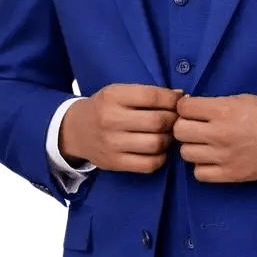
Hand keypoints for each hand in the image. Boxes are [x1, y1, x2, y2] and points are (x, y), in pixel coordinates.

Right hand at [59, 84, 185, 172]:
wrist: (75, 130)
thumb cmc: (105, 108)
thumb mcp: (119, 92)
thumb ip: (148, 94)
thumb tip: (181, 96)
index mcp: (113, 96)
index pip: (152, 96)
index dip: (173, 99)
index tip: (180, 102)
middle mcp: (111, 120)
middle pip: (157, 121)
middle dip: (174, 120)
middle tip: (177, 120)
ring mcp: (112, 143)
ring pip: (156, 143)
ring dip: (169, 139)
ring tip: (168, 134)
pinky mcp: (114, 163)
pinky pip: (148, 164)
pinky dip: (161, 158)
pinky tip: (159, 150)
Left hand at [173, 93, 256, 182]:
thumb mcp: (242, 99)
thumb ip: (215, 104)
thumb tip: (191, 107)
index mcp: (223, 110)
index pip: (184, 108)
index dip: (185, 107)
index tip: (192, 110)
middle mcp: (220, 134)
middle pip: (179, 131)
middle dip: (185, 126)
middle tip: (196, 126)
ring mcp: (224, 156)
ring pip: (185, 153)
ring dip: (192, 147)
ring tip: (205, 144)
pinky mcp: (230, 175)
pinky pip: (199, 173)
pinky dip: (202, 166)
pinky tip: (212, 159)